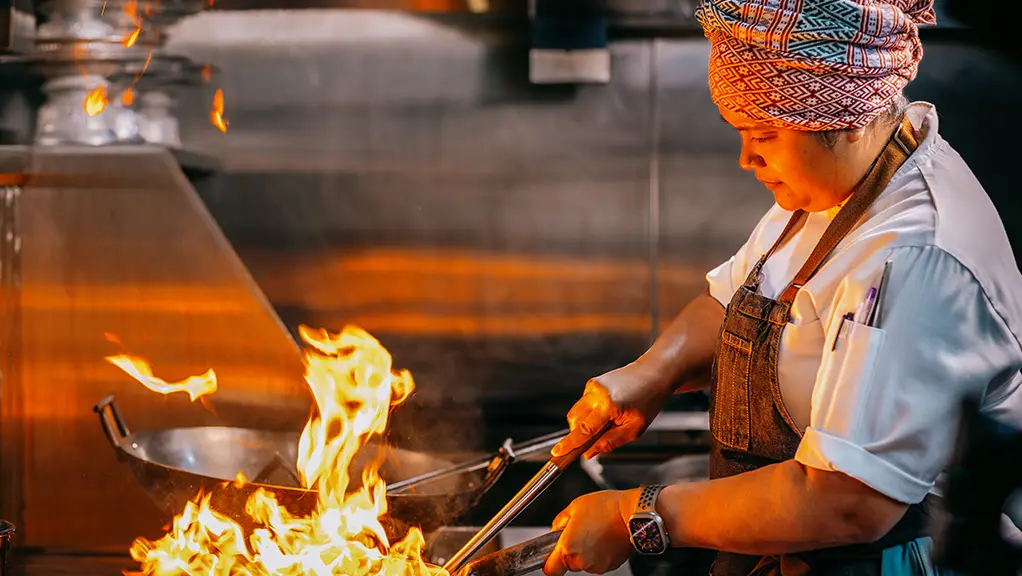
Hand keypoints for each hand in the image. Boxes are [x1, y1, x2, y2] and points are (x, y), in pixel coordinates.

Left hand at [543, 490, 637, 575]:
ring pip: (585, 562)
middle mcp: (582, 561)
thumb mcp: (574, 506)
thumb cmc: (606, 507)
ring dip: (587, 550)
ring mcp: (598, 565)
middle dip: (572, 550)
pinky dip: (600, 552)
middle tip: (580, 532)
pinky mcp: (611, 565)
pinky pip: (599, 561)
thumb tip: (556, 530)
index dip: (549, 563)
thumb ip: (560, 522)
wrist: (632, 512)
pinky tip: (605, 536)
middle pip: (569, 564)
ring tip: (595, 531)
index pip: (550, 570)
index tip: (550, 555)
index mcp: (568, 548)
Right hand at [551, 361, 672, 459]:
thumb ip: (610, 442)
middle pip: (574, 421)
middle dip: (579, 434)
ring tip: (609, 422)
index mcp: (609, 405)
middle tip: (595, 441)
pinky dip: (591, 413)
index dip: (569, 444)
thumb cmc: (649, 399)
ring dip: (586, 423)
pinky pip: (584, 404)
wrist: (654, 373)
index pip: (583, 430)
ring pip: (577, 412)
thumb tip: (590, 452)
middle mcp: (597, 393)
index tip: (557, 452)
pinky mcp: (592, 383)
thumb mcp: (635, 428)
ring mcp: (593, 386)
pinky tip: (609, 410)